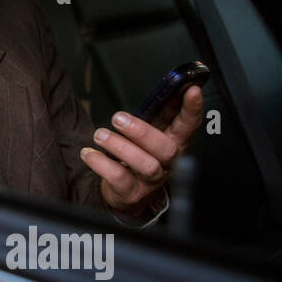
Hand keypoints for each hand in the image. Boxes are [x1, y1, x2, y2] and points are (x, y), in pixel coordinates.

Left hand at [79, 85, 202, 215]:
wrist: (124, 192)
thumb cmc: (138, 154)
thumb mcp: (149, 133)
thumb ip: (157, 114)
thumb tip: (164, 89)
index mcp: (175, 143)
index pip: (189, 125)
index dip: (193, 109)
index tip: (192, 90)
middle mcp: (167, 163)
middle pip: (166, 149)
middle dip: (142, 132)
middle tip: (118, 118)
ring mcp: (150, 180)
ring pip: (145, 164)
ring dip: (120, 147)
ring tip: (100, 135)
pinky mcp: (131, 192)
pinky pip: (119, 178)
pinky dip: (102, 164)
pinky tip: (89, 153)